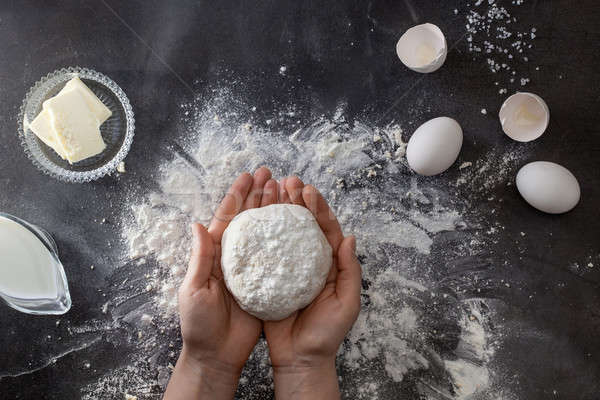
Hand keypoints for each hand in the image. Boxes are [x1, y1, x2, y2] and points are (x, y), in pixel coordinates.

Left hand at [165, 168, 278, 399]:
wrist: (217, 355)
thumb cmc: (199, 324)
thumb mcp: (194, 289)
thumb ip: (200, 258)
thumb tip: (198, 225)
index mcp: (215, 255)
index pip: (227, 218)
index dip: (238, 196)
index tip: (249, 176)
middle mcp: (236, 257)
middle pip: (249, 219)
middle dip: (259, 195)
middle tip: (272, 174)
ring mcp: (252, 269)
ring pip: (265, 233)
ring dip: (274, 210)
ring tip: (286, 190)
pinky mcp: (266, 283)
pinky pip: (277, 256)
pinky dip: (286, 239)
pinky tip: (297, 225)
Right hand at [264, 177, 361, 399]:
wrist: (300, 358)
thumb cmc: (327, 333)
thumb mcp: (347, 302)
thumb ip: (349, 270)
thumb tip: (349, 238)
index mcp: (328, 264)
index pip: (324, 229)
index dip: (318, 208)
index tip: (308, 190)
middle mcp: (307, 261)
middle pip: (302, 224)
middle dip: (296, 201)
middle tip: (287, 181)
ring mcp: (287, 268)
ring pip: (282, 233)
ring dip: (277, 211)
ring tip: (270, 189)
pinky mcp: (268, 278)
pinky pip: (264, 253)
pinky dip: (259, 234)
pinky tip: (252, 218)